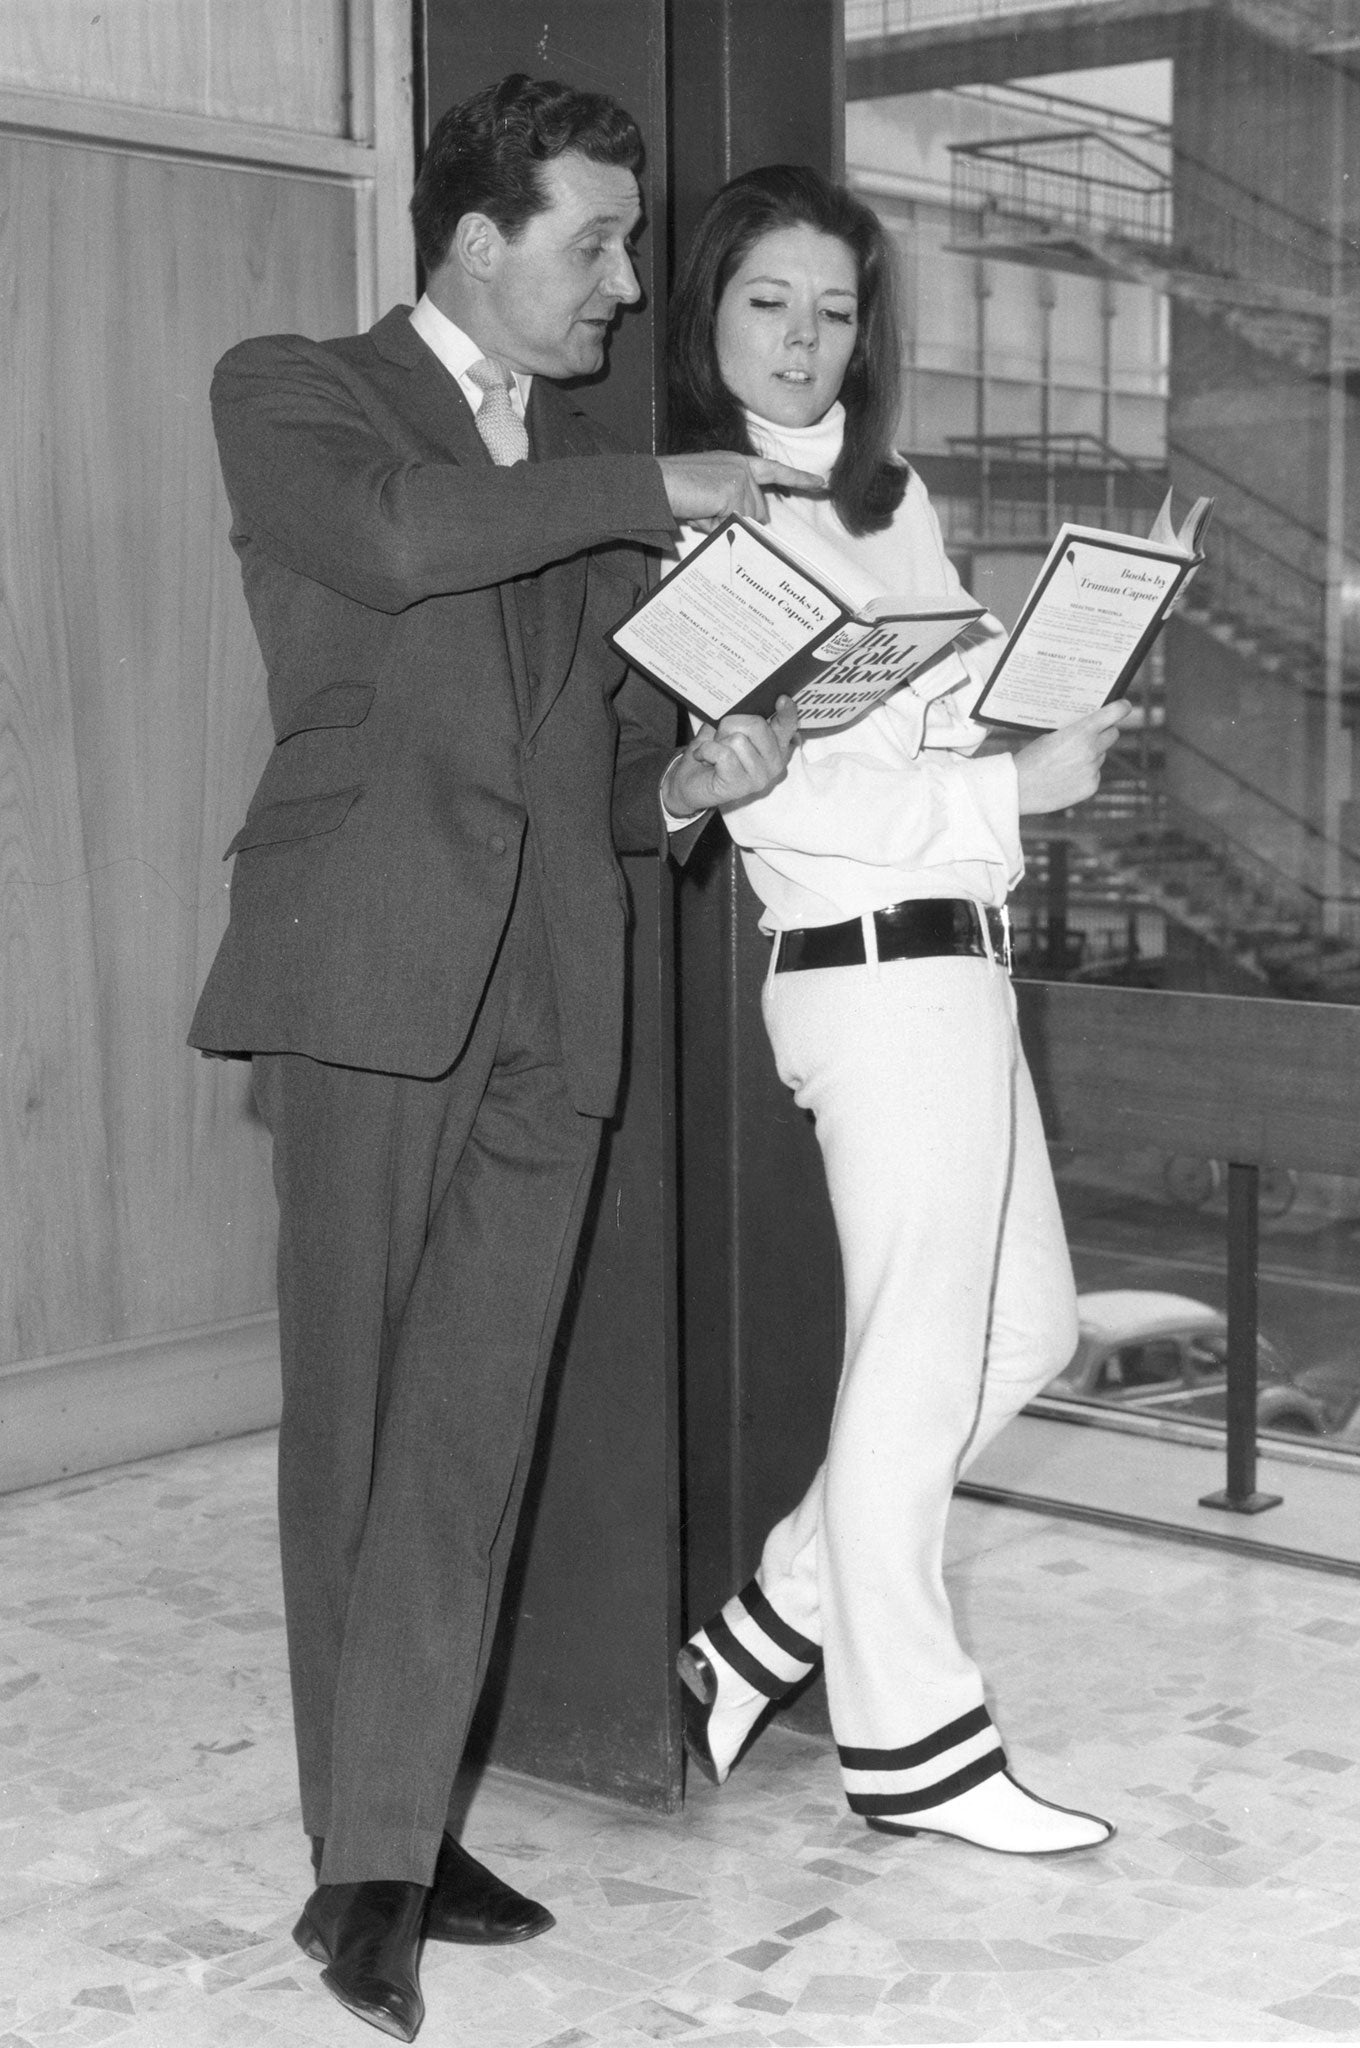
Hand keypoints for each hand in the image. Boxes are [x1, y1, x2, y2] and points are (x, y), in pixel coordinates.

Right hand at [658, 451, 825, 524]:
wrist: (654, 484)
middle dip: (735, 521)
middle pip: (759, 511)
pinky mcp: (734, 490)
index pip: (773, 471)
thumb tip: (747, 525)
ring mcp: (740, 477)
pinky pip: (733, 524)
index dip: (798, 478)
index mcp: (735, 463)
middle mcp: (741, 466)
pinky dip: (714, 526)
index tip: (821, 484)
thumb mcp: (707, 496)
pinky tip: (698, 512)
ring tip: (697, 510)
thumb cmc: (672, 491)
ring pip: (748, 520)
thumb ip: (730, 505)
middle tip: (704, 511)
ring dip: (721, 524)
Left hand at [663, 697, 798, 818]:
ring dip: (718, 742)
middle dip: (731, 724)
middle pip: (757, 725)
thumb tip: (745, 703)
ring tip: (713, 753)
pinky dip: (706, 751)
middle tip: (720, 738)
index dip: (787, 712)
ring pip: (738, 740)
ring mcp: (759, 777)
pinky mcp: (739, 786)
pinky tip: (703, 758)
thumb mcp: (727, 730)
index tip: (782, 699)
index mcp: (775, 748)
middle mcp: (774, 764)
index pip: (788, 727)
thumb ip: (742, 718)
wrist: (689, 783)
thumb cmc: (711, 755)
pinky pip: (723, 754)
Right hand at [1015, 700, 1133, 814]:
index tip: (1124, 706)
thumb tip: (1091, 728)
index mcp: (1081, 732)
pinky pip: (1095, 773)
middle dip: (1103, 733)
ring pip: (1102, 755)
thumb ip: (1076, 731)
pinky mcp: (1091, 786)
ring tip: (1067, 761)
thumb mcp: (1051, 736)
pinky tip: (1067, 776)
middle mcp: (1092, 750)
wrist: (1019, 788)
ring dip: (1091, 755)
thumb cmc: (1031, 759)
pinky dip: (1085, 773)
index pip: (1114, 713)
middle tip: (1089, 735)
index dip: (1121, 708)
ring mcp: (1093, 770)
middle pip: (1113, 734)